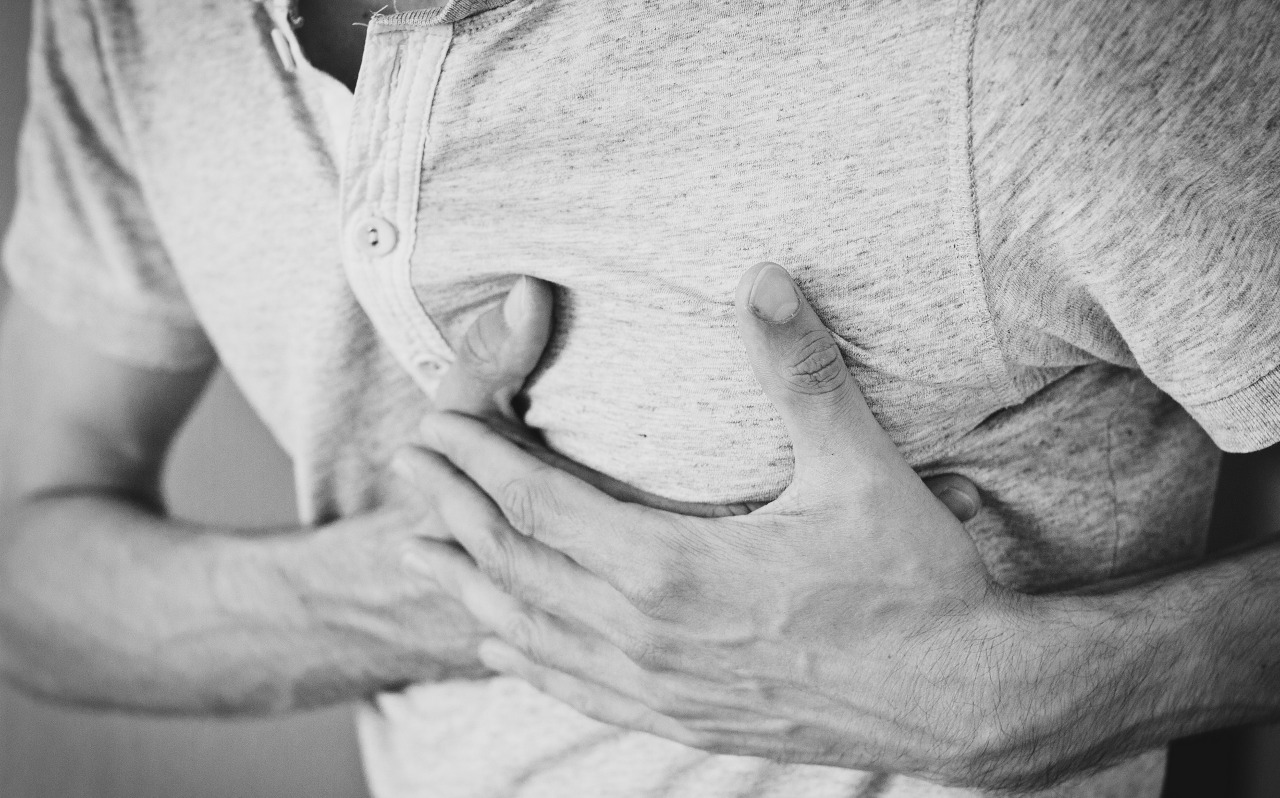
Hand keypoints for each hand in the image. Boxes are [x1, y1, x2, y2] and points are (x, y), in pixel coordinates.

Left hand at [409, 264, 1064, 789]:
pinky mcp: (682, 718)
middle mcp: (646, 634)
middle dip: (454, 510)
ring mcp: (659, 686)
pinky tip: (500, 646)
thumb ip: (801, 371)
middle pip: (516, 564)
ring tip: (419, 554)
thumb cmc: (913, 583)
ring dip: (470, 584)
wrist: (961, 699)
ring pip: (532, 631)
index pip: (538, 506)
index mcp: (671, 568)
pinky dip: (525, 659)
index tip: (431, 425)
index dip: (477, 463)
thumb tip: (762, 278)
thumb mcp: (859, 469)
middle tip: (408, 466)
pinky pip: (576, 689)